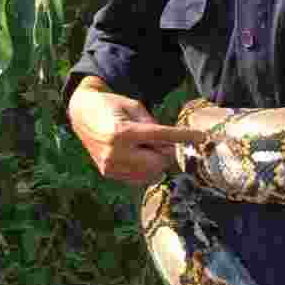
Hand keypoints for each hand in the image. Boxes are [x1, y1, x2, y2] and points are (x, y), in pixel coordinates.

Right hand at [68, 82, 205, 184]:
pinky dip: (145, 168)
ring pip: (150, 173)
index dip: (184, 137)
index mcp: (122, 132)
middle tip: (163, 141)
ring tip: (145, 146)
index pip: (161, 137)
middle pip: (158, 162)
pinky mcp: (108, 173)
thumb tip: (173, 144)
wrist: (82, 114)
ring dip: (156, 161)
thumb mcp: (135, 106)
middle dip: (167, 152)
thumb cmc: (112, 106)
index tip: (202, 137)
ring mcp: (110, 166)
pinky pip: (139, 178)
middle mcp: (115, 152)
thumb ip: (154, 124)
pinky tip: (138, 154)